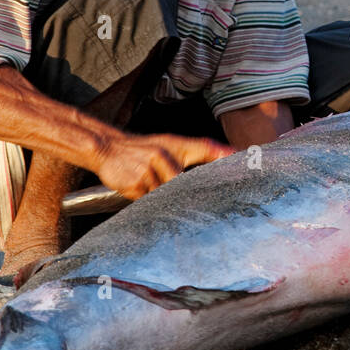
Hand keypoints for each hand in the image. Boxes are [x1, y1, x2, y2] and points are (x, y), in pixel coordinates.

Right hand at [94, 132, 233, 201]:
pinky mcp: (136, 184)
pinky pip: (149, 201)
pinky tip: (138, 188)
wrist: (108, 148)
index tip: (241, 160)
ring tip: (150, 185)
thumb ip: (200, 152)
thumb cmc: (145, 150)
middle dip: (186, 194)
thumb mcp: (171, 145)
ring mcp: (150, 169)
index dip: (224, 155)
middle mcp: (165, 155)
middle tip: (196, 204)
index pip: (205, 148)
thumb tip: (231, 156)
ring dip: (163, 199)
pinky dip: (146, 200)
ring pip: (166, 195)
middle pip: (184, 183)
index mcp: (177, 145)